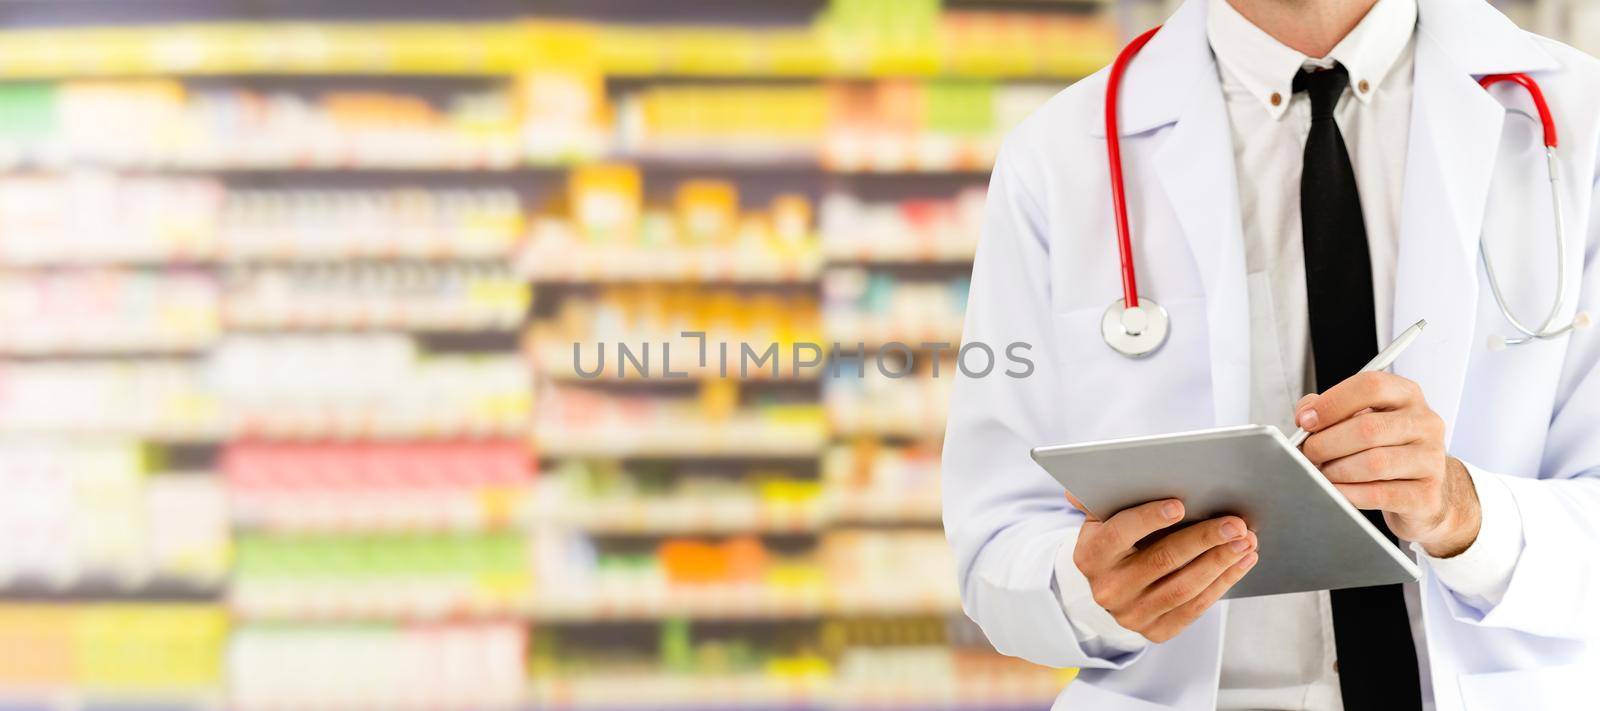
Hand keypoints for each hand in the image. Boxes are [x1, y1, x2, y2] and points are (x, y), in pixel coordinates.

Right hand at [1069, 494, 1258, 642]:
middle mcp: (1107, 589)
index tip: (1180, 505)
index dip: (1149, 519)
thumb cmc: (1115, 541)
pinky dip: (1222, 584)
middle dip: (1203, 539)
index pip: (1119, 534)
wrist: (1110, 588)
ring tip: (1246, 541)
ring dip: (1220, 562)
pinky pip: (1195, 608)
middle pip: (1161, 561)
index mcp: (1090, 555)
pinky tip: (1241, 562)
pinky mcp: (1156, 631)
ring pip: (1183, 587)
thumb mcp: (1102, 519)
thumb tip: (1091, 478)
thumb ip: (1102, 498)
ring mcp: (1131, 615)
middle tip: (1235, 523)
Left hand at [1296, 371, 1480, 556]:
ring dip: (1336, 471)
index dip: (1332, 403)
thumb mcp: (1359, 419)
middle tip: (1308, 453)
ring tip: (1322, 473)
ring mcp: (1431, 459)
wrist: (1420, 489)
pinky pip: (1379, 494)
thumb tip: (1305, 414)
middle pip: (1368, 428)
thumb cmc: (1383, 448)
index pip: (1371, 386)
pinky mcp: (1427, 494)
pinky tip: (1336, 491)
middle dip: (1326, 443)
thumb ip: (1329, 409)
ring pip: (1374, 463)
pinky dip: (1348, 493)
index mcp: (1407, 395)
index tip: (1305, 420)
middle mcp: (1425, 423)